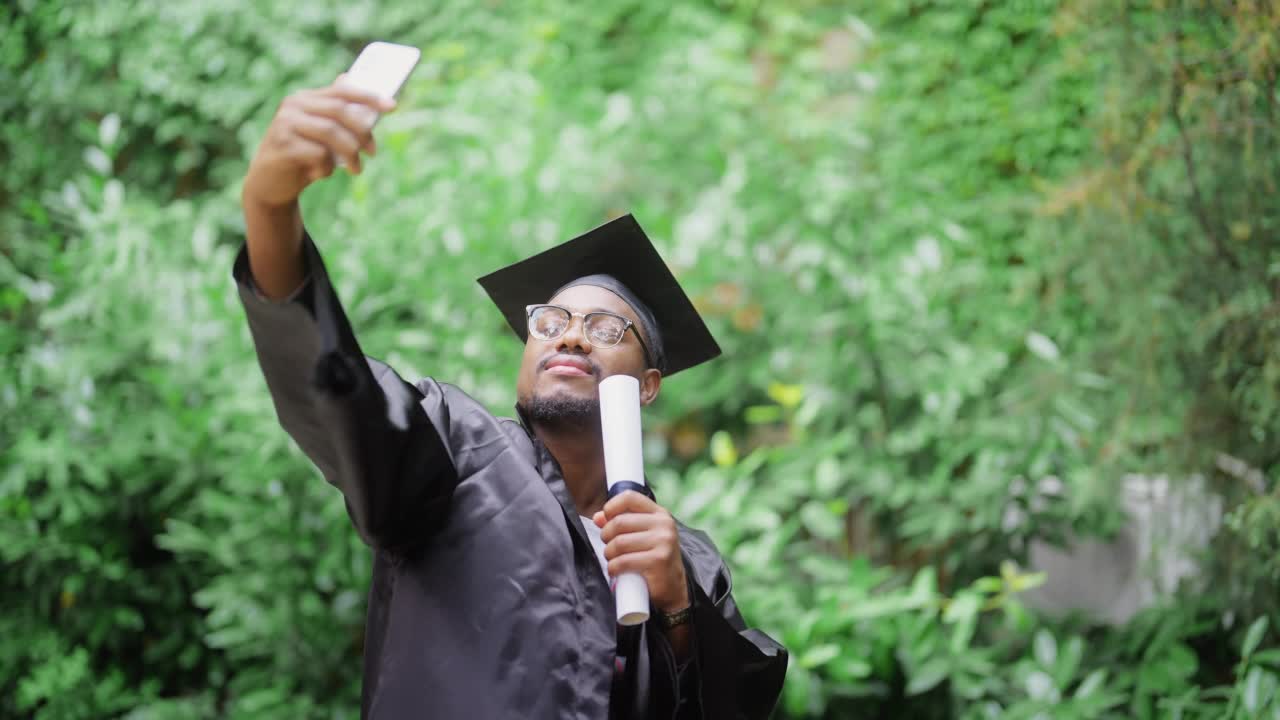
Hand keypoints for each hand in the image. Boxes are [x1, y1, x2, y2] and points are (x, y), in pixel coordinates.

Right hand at [243, 74, 395, 208]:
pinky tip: (318, 173)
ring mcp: (285, 123)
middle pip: (339, 111)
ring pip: (331, 132)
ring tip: (356, 170)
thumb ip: (335, 113)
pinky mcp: (282, 145)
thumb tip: (349, 79)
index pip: (342, 91)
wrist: (270, 184)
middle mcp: (293, 105)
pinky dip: (326, 168)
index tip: (392, 107)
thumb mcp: (321, 135)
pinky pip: (318, 154)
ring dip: (350, 154)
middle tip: (372, 152)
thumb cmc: (302, 156)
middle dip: (363, 132)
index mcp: (306, 98)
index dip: (368, 97)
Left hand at [593, 492, 689, 612]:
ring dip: (609, 554)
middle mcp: (664, 525)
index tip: (606, 519)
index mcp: (660, 514)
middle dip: (606, 536)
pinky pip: (623, 561)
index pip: (629, 497)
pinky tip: (616, 571)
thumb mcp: (642, 536)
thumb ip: (622, 523)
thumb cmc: (654, 559)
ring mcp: (663, 542)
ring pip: (619, 543)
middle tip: (609, 546)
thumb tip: (598, 517)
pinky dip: (613, 568)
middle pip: (619, 522)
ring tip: (613, 560)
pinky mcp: (658, 561)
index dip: (611, 507)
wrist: (674, 588)